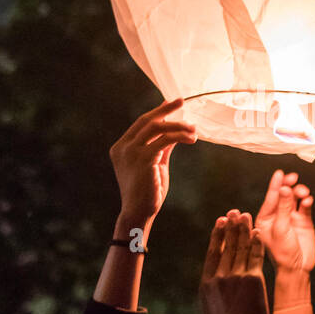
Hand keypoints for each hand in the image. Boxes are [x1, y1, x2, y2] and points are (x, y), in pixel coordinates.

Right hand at [109, 98, 195, 234]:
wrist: (139, 212)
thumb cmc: (147, 191)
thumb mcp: (155, 164)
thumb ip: (161, 146)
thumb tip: (172, 128)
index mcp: (121, 147)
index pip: (140, 123)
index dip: (157, 112)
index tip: (172, 103)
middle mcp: (123, 148)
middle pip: (146, 120)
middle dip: (165, 109)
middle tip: (181, 101)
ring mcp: (131, 153)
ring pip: (156, 128)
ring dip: (177, 125)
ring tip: (193, 128)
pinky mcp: (143, 159)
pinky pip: (164, 140)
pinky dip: (179, 136)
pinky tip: (191, 139)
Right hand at [199, 211, 270, 313]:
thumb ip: (210, 301)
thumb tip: (210, 295)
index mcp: (206, 284)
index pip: (213, 253)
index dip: (217, 235)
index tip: (220, 222)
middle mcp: (220, 277)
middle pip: (227, 246)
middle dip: (232, 226)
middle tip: (235, 212)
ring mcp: (236, 277)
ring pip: (240, 247)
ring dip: (244, 229)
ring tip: (247, 216)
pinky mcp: (253, 279)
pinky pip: (255, 256)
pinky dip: (257, 243)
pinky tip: (259, 232)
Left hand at [254, 170, 314, 272]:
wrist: (297, 269)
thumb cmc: (283, 252)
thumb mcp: (281, 228)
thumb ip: (283, 207)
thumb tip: (284, 188)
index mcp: (265, 217)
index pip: (271, 197)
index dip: (275, 184)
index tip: (280, 173)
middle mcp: (278, 215)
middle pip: (283, 194)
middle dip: (289, 185)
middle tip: (294, 179)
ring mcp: (291, 217)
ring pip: (296, 197)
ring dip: (300, 192)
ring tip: (304, 193)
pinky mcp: (304, 221)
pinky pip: (305, 206)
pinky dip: (307, 201)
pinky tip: (308, 201)